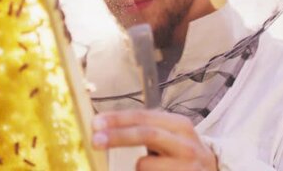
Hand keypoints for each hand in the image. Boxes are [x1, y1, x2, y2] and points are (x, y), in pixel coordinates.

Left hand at [92, 109, 217, 169]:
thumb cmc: (182, 153)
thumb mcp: (170, 135)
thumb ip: (145, 128)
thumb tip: (105, 128)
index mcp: (179, 125)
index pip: (143, 117)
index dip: (118, 119)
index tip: (96, 123)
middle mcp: (185, 144)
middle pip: (146, 134)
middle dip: (118, 136)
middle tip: (95, 141)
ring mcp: (186, 166)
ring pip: (145, 164)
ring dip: (137, 167)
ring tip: (151, 167)